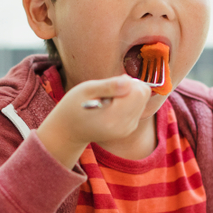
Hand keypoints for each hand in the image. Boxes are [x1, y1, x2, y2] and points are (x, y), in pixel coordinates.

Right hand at [37, 75, 151, 167]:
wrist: (68, 131)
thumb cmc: (73, 106)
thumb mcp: (86, 90)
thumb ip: (109, 85)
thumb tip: (129, 81)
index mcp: (113, 117)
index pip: (139, 92)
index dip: (128, 82)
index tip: (111, 84)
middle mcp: (124, 126)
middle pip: (144, 95)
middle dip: (131, 86)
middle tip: (110, 89)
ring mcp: (127, 129)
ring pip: (143, 101)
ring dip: (130, 94)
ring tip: (109, 99)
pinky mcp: (129, 129)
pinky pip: (138, 108)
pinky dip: (128, 102)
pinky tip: (112, 106)